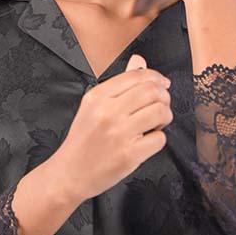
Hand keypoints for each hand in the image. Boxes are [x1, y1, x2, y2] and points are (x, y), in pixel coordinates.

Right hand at [54, 54, 172, 200]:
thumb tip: (138, 61)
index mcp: (97, 96)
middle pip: (152, 91)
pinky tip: (147, 140)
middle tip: (161, 105)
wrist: (70, 173)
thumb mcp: (93, 106)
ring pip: (160, 112)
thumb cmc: (83, 140)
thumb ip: (119, 84)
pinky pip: (159, 139)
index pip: (137, 76)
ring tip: (156, 123)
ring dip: (165, 116)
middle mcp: (108, 112)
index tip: (162, 84)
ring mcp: (119, 134)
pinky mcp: (129, 155)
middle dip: (164, 96)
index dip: (156, 77)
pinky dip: (158, 139)